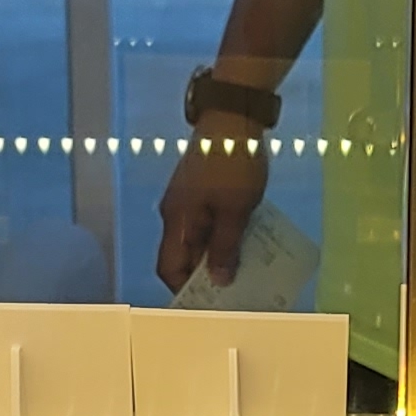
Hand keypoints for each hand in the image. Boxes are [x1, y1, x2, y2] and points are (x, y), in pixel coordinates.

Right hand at [155, 135, 270, 289]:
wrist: (234, 114)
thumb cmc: (232, 165)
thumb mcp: (234, 212)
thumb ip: (224, 248)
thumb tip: (217, 280)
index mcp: (177, 220)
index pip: (168, 267)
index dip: (185, 288)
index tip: (210, 301)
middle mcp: (176, 212)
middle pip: (185, 254)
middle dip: (206, 273)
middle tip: (235, 288)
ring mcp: (189, 197)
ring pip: (199, 237)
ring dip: (218, 252)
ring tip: (245, 267)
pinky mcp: (203, 185)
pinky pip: (210, 219)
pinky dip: (224, 232)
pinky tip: (246, 237)